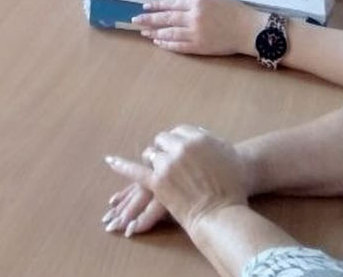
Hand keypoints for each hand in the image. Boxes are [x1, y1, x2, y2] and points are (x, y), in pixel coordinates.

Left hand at [105, 125, 250, 232]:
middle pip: (162, 141)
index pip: (178, 132)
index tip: (179, 149)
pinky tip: (110, 161)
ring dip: (152, 161)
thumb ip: (207, 140)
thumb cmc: (232, 184)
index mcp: (196, 138)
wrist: (223, 212)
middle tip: (169, 161)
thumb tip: (197, 132)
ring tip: (160, 172)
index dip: (177, 142)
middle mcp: (179, 148)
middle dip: (164, 150)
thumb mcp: (225, 152)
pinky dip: (121, 166)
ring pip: (150, 154)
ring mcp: (167, 165)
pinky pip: (135, 172)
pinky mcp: (157, 182)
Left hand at [132, 0, 260, 56]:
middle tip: (136, 20)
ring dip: (154, 32)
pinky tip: (158, 41)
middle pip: (166, 19)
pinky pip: (179, 46)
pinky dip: (167, 43)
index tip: (145, 6)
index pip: (171, 4)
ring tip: (143, 32)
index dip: (157, 5)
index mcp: (198, 2)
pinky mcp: (200, 47)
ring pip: (169, 33)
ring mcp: (196, 34)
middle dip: (149, 19)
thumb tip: (179, 5)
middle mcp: (194, 17)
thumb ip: (197, 1)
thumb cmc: (235, 11)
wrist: (250, 30)